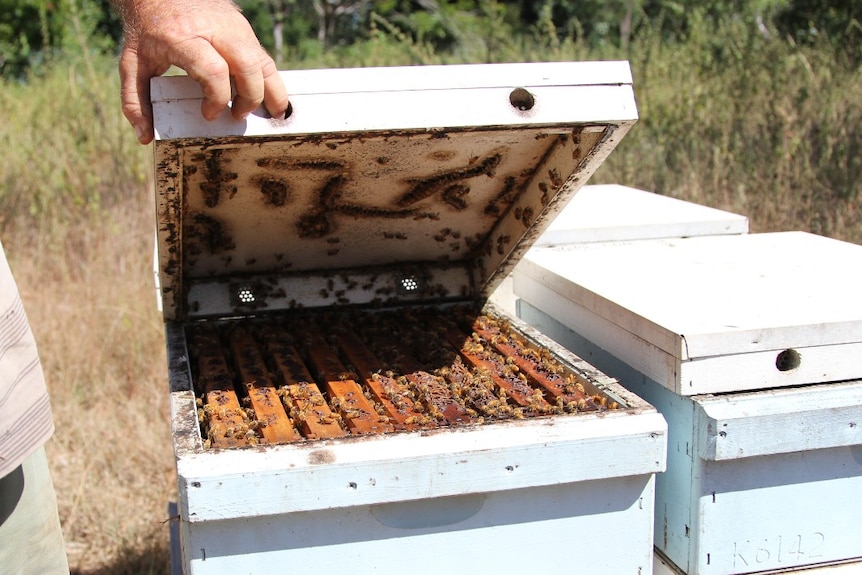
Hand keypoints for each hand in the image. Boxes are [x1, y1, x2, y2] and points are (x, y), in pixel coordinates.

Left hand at [116, 0, 289, 143]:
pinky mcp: (243, 26)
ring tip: (271, 114)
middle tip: (237, 115)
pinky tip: (269, 97)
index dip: (217, 99)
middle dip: (250, 98)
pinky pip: (263, 56)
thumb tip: (144, 136)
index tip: (209, 114)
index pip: (214, 72)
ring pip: (263, 61)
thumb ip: (135, 101)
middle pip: (247, 67)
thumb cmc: (146, 30)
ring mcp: (233, 25)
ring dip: (270, 91)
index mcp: (184, 38)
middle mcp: (214, 29)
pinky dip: (269, 79)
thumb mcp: (133, 64)